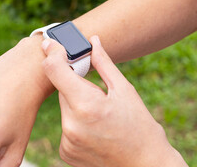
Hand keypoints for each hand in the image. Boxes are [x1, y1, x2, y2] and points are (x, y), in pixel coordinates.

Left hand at [42, 36, 187, 166]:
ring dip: (76, 103)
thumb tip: (93, 41)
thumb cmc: (139, 126)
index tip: (52, 45)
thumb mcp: (124, 90)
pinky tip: (95, 128)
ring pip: (64, 107)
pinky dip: (76, 121)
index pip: (54, 70)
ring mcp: (67, 141)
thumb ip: (103, 63)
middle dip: (75, 85)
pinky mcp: (66, 152)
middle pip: (62, 89)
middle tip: (97, 93)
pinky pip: (65, 125)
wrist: (144, 163)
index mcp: (86, 104)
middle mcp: (70, 124)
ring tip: (100, 115)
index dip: (53, 54)